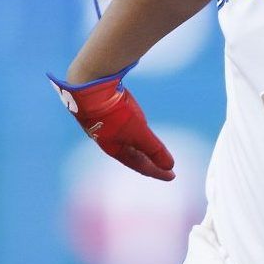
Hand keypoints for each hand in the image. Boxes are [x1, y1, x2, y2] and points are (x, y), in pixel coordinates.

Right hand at [49, 68, 174, 180]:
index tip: (172, 176)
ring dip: (142, 148)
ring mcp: (109, 124)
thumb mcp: (138, 132)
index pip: (140, 165)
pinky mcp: (109, 110)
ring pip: (129, 141)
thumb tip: (170, 166)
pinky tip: (137, 127)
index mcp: (115, 149)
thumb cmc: (114, 113)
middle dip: (150, 162)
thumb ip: (154, 149)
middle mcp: (111, 139)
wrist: (90, 87)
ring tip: (151, 151)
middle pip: (134, 155)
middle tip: (165, 167)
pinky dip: (135, 131)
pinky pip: (126, 126)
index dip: (157, 171)